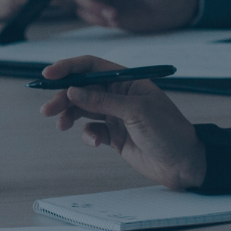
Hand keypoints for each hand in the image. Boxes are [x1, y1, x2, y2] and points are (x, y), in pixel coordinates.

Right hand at [37, 55, 207, 189]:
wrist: (183, 164)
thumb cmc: (168, 131)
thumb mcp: (136, 111)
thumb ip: (103, 100)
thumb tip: (73, 90)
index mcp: (128, 80)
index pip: (92, 66)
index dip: (69, 67)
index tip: (48, 74)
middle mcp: (120, 95)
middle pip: (83, 88)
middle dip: (63, 96)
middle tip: (47, 109)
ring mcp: (116, 115)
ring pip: (83, 109)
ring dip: (69, 115)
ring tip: (60, 125)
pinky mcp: (115, 135)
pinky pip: (92, 130)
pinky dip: (88, 136)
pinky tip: (96, 143)